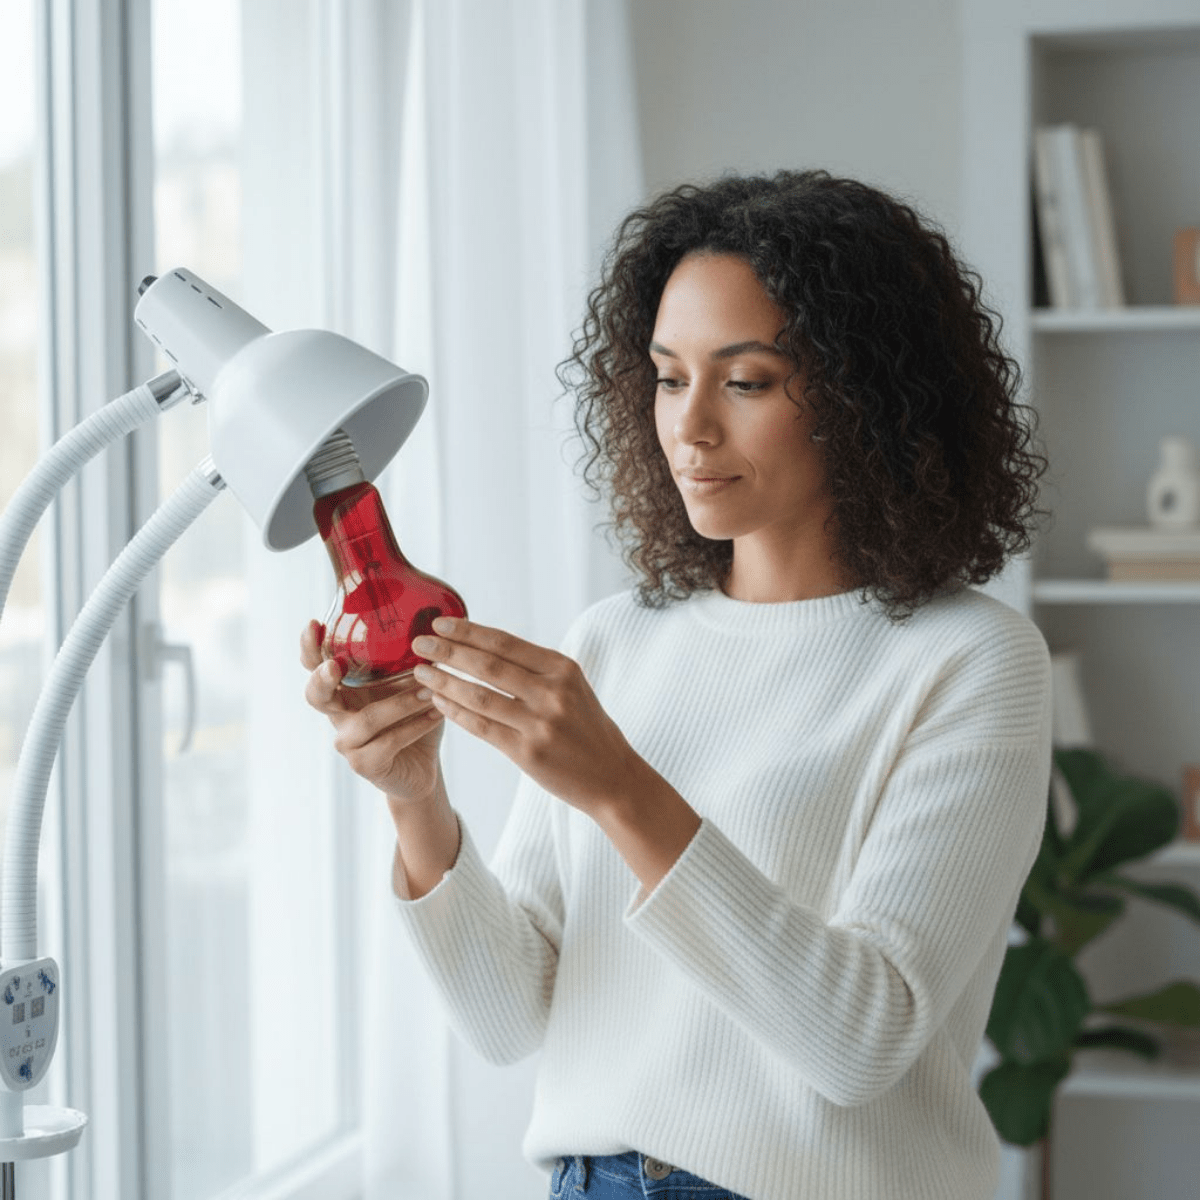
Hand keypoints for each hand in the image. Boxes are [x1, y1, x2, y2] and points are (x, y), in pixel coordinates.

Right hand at [301, 619, 445, 804]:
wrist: (422, 767)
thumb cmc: (414, 719)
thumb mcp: (413, 684)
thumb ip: (414, 660)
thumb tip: (434, 625)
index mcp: (346, 689)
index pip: (315, 665)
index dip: (310, 647)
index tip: (314, 625)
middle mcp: (340, 714)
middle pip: (316, 695)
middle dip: (323, 678)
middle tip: (335, 665)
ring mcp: (348, 742)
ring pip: (366, 720)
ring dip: (400, 703)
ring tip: (430, 692)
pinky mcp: (365, 764)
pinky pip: (388, 742)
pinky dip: (415, 726)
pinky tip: (437, 714)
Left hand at [409, 616, 648, 818]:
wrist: (613, 778)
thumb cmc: (588, 730)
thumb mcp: (573, 688)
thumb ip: (536, 669)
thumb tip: (484, 646)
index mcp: (562, 669)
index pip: (506, 643)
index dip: (469, 631)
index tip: (440, 623)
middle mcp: (553, 692)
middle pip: (488, 665)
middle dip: (449, 651)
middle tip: (419, 643)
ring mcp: (541, 723)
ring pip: (480, 696)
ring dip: (445, 682)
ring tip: (421, 673)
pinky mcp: (529, 752)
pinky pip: (482, 727)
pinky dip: (456, 713)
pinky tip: (437, 703)